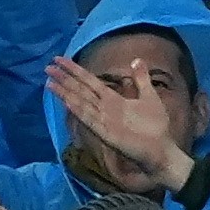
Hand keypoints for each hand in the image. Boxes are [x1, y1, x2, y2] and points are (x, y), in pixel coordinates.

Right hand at [44, 55, 196, 191]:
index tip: (60, 59)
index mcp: (113, 99)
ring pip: (81, 103)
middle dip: (65, 79)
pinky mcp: (106, 133)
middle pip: (81, 90)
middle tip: (47, 67)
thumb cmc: (155, 126)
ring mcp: (104, 121)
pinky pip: (90, 120)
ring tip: (49, 83)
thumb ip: (141, 79)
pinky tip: (67, 101)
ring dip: (65, 93)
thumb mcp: (149, 96)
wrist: (162, 150)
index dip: (75, 70)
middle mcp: (104, 108)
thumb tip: (136, 59)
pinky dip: (78, 110)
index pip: (90, 81)